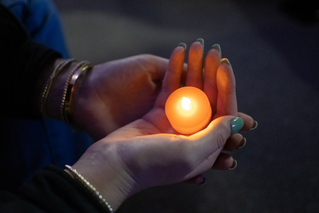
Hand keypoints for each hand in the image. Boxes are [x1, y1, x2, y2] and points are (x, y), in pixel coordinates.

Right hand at [72, 40, 255, 209]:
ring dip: (194, 68)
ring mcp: (175, 123)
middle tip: (214, 49)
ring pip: (190, 91)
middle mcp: (193, 134)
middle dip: (212, 73)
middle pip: (209, 99)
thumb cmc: (152, 164)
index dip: (227, 88)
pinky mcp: (157, 114)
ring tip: (197, 45)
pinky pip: (170, 89)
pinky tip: (178, 52)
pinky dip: (174, 71)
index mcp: (205, 146)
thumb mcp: (189, 154)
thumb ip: (215, 137)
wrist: (113, 165)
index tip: (224, 65)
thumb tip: (236, 121)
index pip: (224, 113)